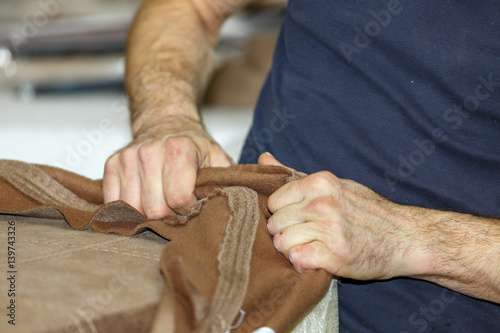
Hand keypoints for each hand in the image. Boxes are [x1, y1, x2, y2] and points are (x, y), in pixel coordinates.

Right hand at [103, 115, 232, 218]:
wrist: (166, 123)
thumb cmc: (193, 145)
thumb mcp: (217, 158)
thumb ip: (225, 180)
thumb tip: (233, 203)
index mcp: (178, 150)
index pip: (177, 200)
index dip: (188, 210)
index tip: (193, 205)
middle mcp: (149, 152)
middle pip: (154, 209)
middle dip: (168, 215)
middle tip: (177, 207)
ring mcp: (127, 158)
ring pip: (133, 209)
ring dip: (147, 213)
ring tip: (161, 201)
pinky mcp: (112, 165)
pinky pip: (114, 201)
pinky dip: (129, 208)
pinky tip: (143, 199)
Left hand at [259, 153, 423, 279]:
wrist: (405, 237)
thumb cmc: (366, 211)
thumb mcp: (334, 185)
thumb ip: (295, 174)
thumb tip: (264, 158)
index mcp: (320, 182)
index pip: (274, 201)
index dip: (281, 213)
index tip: (295, 219)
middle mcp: (323, 204)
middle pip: (275, 223)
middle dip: (283, 232)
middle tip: (302, 236)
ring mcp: (329, 230)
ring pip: (282, 242)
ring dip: (291, 250)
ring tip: (308, 248)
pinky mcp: (335, 256)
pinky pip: (297, 259)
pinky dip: (301, 263)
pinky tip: (314, 260)